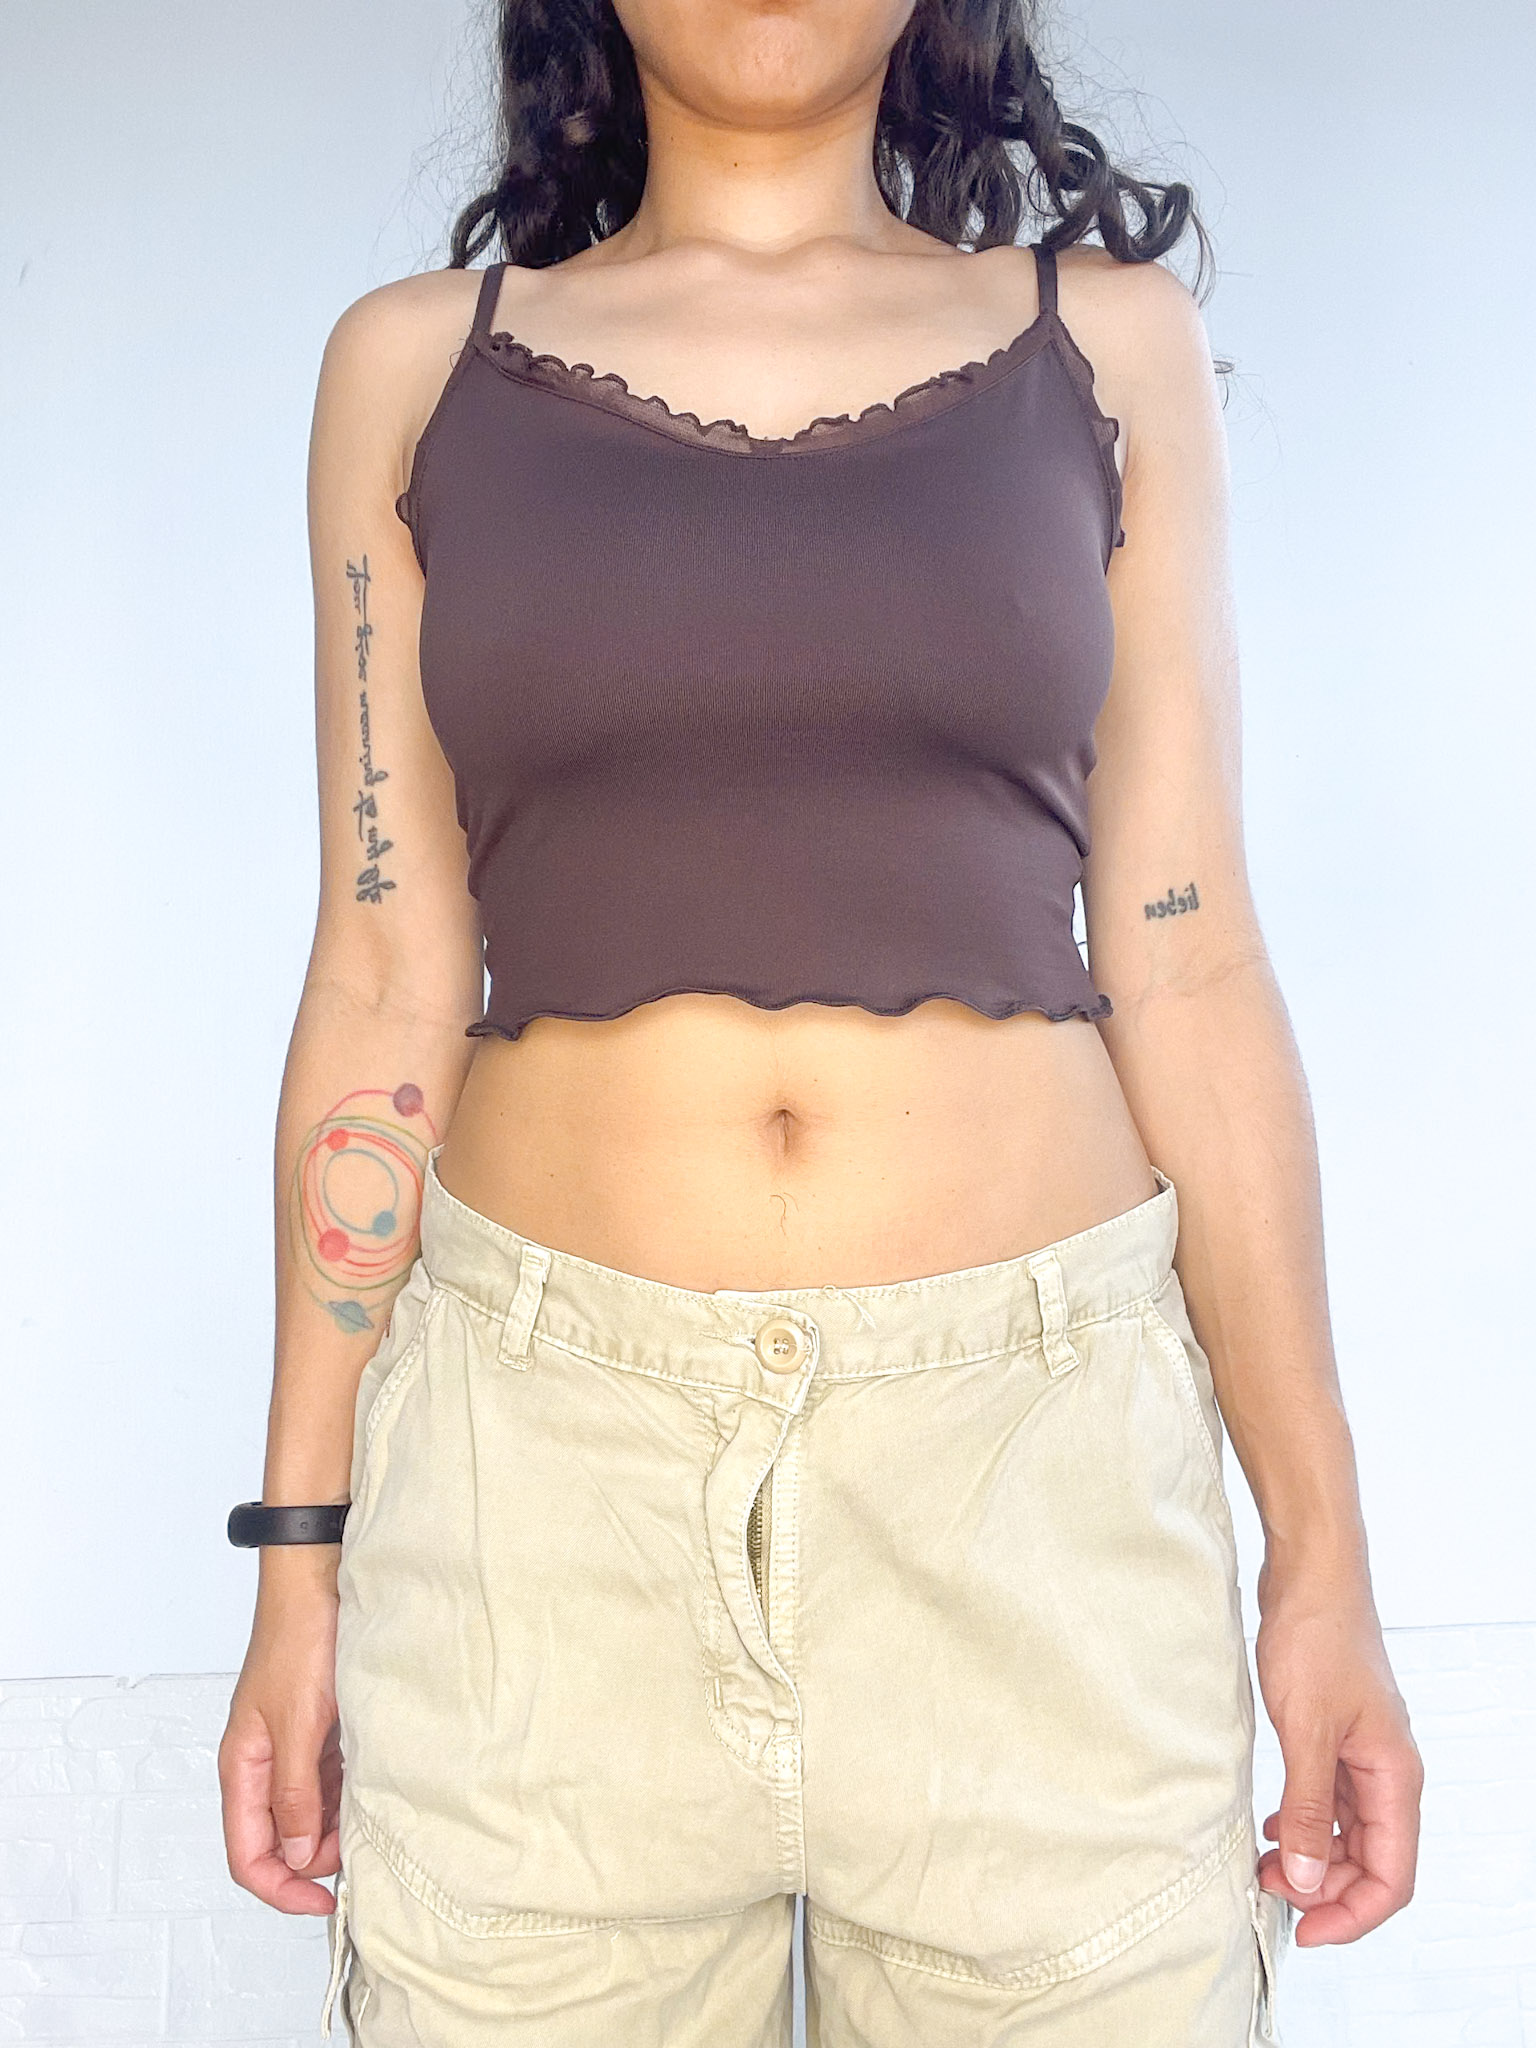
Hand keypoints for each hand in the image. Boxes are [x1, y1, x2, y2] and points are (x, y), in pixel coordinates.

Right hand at [218, 1571, 342, 1914]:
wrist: (319, 1582)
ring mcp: (292, 1747)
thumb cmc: (300, 1641)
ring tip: (373, 1824)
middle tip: (360, 1855)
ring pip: (307, 1814)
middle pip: (279, 1840)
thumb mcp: (298, 1726)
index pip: (247, 1856)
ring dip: (334, 1828)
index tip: (324, 1903)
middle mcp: (263, 1762)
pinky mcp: (319, 1729)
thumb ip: (294, 1796)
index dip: (282, 1889)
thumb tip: (295, 1856)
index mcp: (244, 1767)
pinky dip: (348, 1796)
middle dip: (315, 1860)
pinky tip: (375, 1792)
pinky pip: (328, 1781)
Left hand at [1253, 1567, 1422, 1944]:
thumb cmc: (1316, 1637)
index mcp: (1394, 1777)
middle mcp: (1387, 1772)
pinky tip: (1276, 1826)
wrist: (1310, 1574)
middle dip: (1326, 1888)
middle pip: (1373, 1862)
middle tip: (1270, 1889)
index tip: (1303, 1929)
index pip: (1393, 1877)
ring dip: (1315, 1858)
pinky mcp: (1337, 1735)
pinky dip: (1307, 1822)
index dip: (1351, 1914)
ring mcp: (1363, 1754)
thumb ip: (1309, 1809)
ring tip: (1266, 1864)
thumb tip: (1309, 1880)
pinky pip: (1332, 1800)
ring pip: (1350, 1833)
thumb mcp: (1305, 1730)